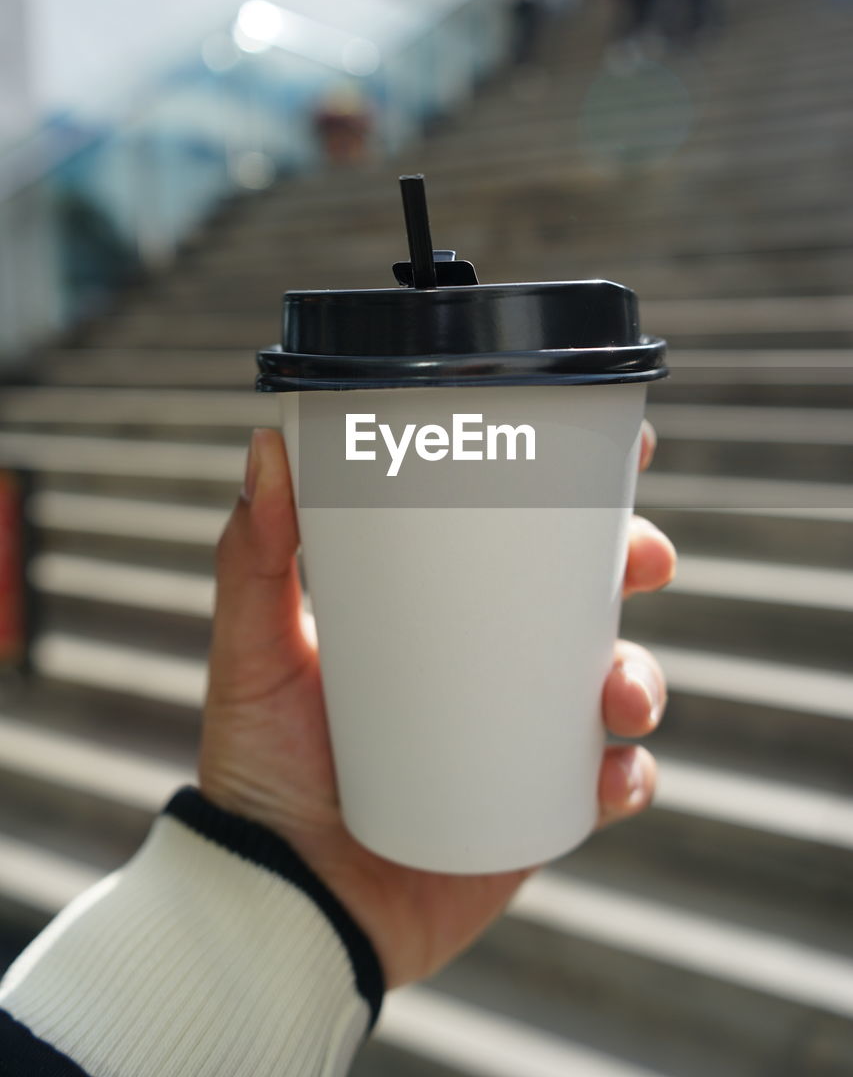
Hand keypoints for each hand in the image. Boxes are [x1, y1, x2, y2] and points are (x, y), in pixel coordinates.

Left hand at [199, 422, 674, 989]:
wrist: (281, 902)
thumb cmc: (261, 767)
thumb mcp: (256, 649)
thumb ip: (254, 553)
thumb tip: (270, 444)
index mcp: (439, 612)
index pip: (516, 536)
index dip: (577, 493)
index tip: (622, 447)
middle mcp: (490, 667)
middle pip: (587, 599)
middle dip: (634, 566)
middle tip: (643, 558)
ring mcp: (520, 739)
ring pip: (615, 685)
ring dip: (642, 676)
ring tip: (619, 694)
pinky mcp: (539, 812)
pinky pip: (609, 785)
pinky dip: (629, 775)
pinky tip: (612, 771)